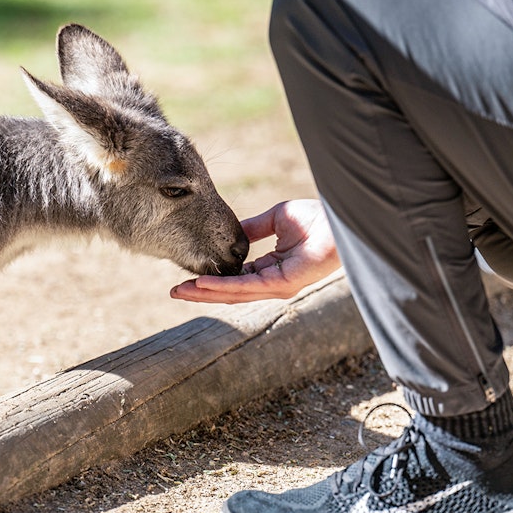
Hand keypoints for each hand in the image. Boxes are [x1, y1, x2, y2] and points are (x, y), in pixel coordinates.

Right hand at [170, 199, 339, 302]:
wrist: (337, 220)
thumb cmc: (315, 218)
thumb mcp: (275, 219)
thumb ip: (254, 228)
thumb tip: (233, 232)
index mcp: (271, 269)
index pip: (235, 280)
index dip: (211, 280)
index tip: (188, 278)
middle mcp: (272, 283)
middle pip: (230, 292)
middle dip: (201, 292)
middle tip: (174, 292)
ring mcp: (278, 287)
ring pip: (235, 294)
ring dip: (206, 293)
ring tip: (181, 291)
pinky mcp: (283, 285)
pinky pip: (247, 286)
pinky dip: (223, 286)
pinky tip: (203, 283)